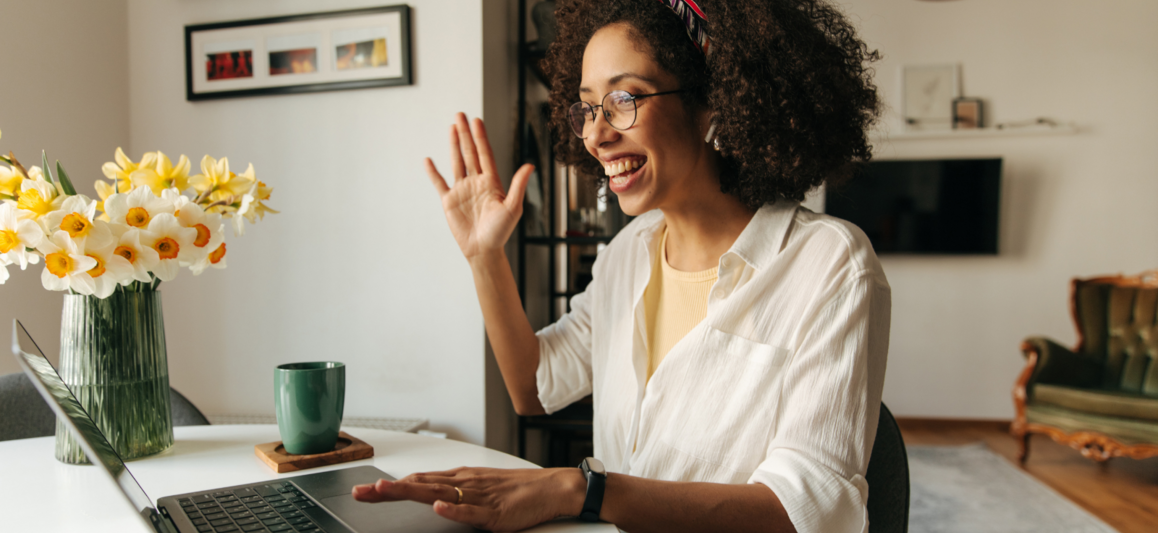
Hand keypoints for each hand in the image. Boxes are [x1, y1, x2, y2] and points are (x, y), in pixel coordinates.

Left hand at [352, 466, 584, 531]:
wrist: (550, 488)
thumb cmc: (516, 489)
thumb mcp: (479, 487)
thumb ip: (454, 491)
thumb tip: (428, 493)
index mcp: (459, 478)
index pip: (417, 479)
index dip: (390, 486)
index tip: (364, 490)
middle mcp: (464, 483)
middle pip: (419, 484)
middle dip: (388, 489)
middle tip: (360, 492)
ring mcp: (478, 496)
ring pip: (438, 493)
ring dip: (410, 491)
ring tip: (385, 491)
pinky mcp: (493, 512)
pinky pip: (470, 511)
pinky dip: (453, 508)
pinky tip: (438, 508)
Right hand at [426, 113, 534, 261]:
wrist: (484, 250)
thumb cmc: (500, 232)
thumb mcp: (513, 207)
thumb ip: (518, 185)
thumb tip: (529, 165)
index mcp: (491, 182)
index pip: (485, 154)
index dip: (480, 137)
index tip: (476, 121)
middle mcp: (476, 182)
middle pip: (470, 153)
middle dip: (465, 134)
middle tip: (460, 115)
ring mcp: (462, 190)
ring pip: (457, 162)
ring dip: (453, 145)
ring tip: (451, 127)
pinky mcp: (449, 201)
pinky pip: (439, 183)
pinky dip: (433, 172)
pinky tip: (428, 160)